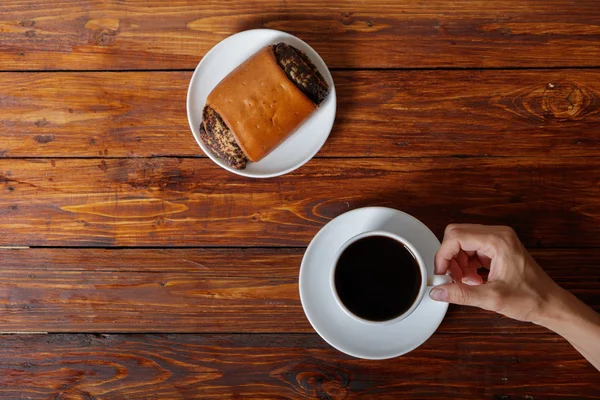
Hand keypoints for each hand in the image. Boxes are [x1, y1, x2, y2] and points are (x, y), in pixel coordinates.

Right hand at [429, 224, 563, 323]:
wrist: (551, 304)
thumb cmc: (531, 299)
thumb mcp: (492, 299)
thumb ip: (461, 294)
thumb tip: (437, 291)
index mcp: (498, 240)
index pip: (456, 237)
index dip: (443, 255)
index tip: (440, 273)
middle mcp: (498, 235)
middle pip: (457, 235)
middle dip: (449, 257)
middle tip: (451, 278)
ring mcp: (498, 241)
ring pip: (463, 243)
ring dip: (458, 262)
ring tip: (464, 282)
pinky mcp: (498, 249)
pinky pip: (472, 250)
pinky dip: (467, 264)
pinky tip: (472, 280)